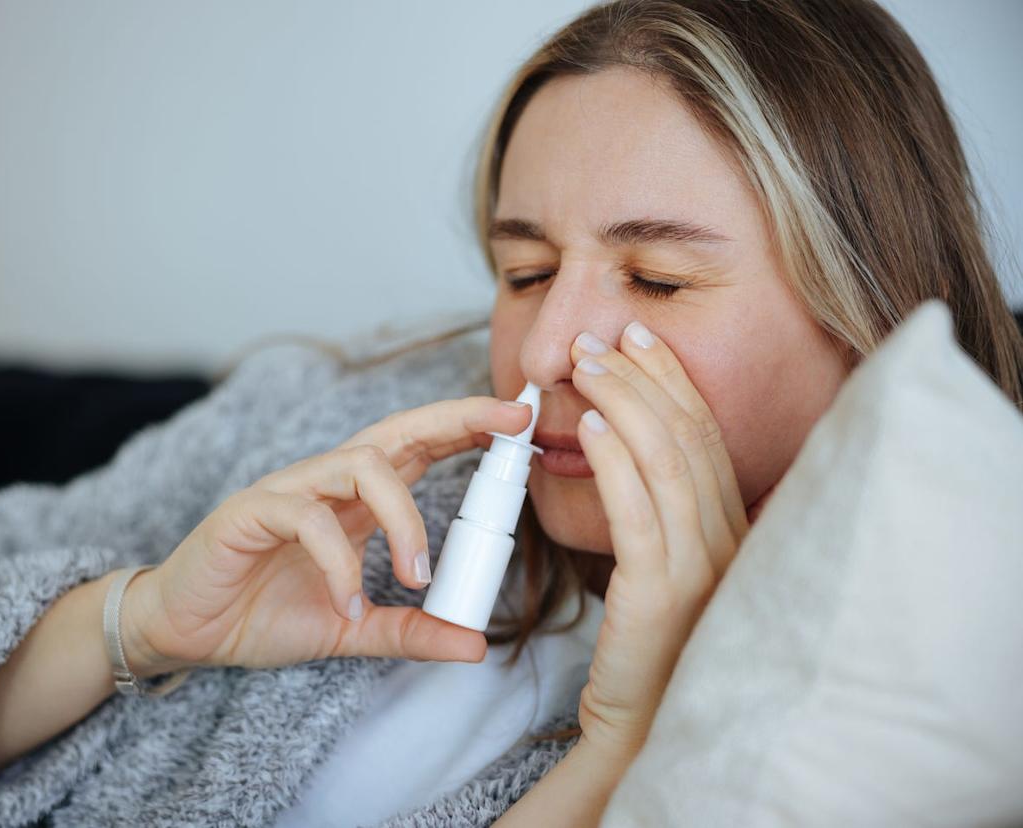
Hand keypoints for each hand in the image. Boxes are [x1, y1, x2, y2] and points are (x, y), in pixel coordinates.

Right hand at [120, 395, 535, 673]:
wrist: (184, 631)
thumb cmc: (262, 614)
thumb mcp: (352, 630)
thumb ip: (408, 632)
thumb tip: (476, 646)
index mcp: (354, 500)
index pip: (417, 448)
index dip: (466, 429)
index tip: (520, 425)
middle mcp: (326, 483)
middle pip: (396, 431)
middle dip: (455, 420)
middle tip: (509, 427)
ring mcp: (288, 490)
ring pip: (359, 465)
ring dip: (403, 517)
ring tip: (416, 575)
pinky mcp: (249, 512)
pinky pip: (307, 518)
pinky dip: (338, 563)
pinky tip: (346, 605)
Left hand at [568, 321, 749, 761]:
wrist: (647, 728)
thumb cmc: (652, 648)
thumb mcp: (672, 572)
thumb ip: (670, 518)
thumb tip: (635, 453)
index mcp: (734, 533)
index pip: (706, 437)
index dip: (674, 382)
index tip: (640, 339)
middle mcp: (729, 542)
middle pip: (690, 437)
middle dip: (646, 377)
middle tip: (603, 337)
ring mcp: (701, 567)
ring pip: (667, 461)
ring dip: (624, 402)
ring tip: (586, 365)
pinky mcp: (661, 593)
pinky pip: (639, 512)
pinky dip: (615, 461)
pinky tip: (589, 427)